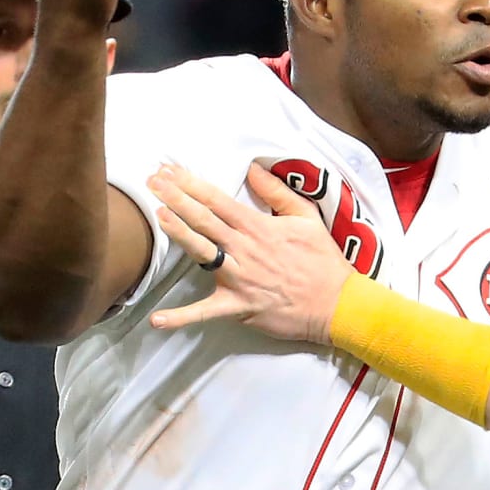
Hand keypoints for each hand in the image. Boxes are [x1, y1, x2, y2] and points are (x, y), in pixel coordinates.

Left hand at [148, 162, 351, 343]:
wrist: (337, 304)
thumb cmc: (323, 261)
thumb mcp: (307, 218)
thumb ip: (278, 193)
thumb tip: (254, 169)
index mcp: (259, 227)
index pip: (219, 201)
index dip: (192, 184)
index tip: (171, 171)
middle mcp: (245, 249)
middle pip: (205, 220)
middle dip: (177, 198)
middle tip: (153, 181)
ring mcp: (240, 279)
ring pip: (203, 253)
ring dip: (179, 233)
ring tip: (158, 216)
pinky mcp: (238, 307)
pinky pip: (206, 313)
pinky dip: (182, 318)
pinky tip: (157, 320)